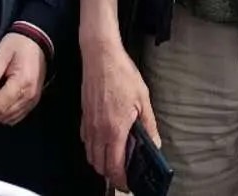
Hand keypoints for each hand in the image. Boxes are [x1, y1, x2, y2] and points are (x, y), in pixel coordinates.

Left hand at [0, 32, 45, 126]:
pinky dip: (6, 113)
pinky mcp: (34, 99)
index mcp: (22, 82)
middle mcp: (30, 94)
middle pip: (5, 115)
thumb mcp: (0, 55)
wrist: (36, 39)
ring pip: (11, 118)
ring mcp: (33, 98)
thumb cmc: (18, 44)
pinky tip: (0, 101)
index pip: (0, 106)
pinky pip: (18, 115)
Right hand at [81, 35, 158, 186]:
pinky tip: (104, 141)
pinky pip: (85, 142)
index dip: (121, 180)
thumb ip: (148, 125)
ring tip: (115, 159)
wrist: (100, 55)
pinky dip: (93, 149)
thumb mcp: (142, 98)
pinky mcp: (83, 116)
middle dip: (111, 175)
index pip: (114, 167)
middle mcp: (98, 131)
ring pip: (90, 156)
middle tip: (124, 174)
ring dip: (101, 163)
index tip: (129, 184)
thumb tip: (154, 144)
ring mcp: (88, 124)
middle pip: (99, 166)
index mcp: (114, 130)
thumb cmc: (122, 74)